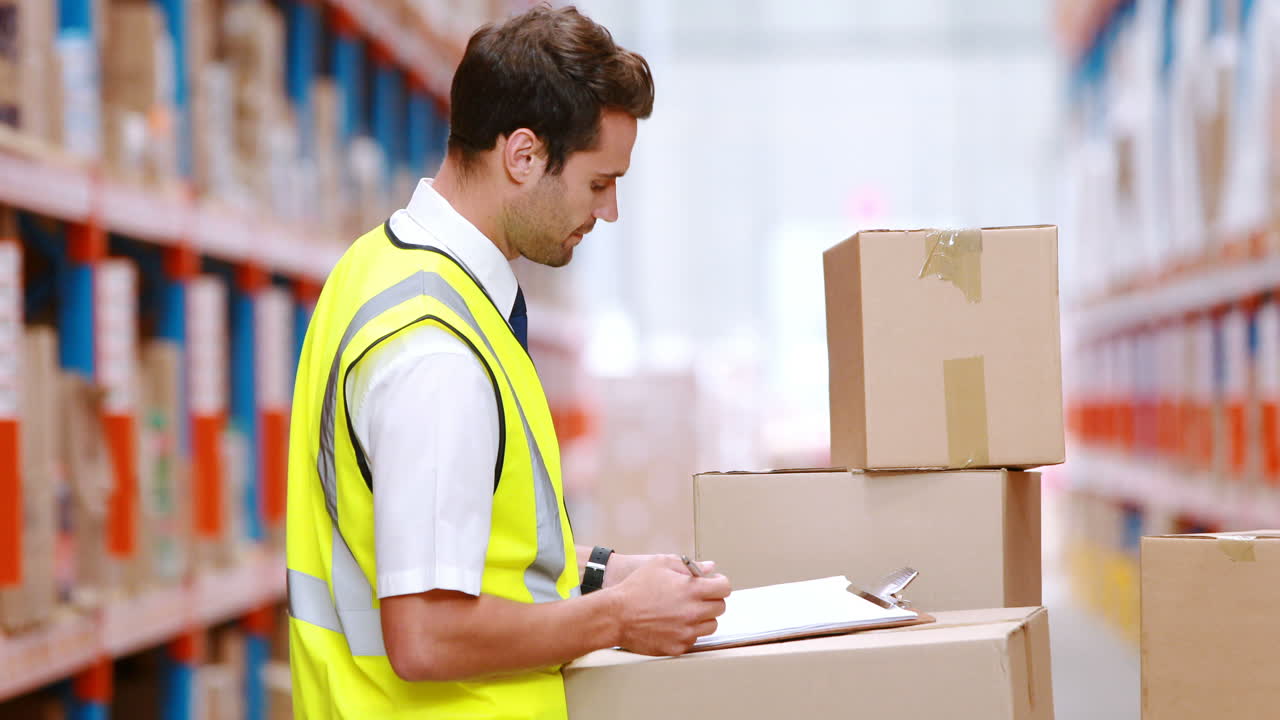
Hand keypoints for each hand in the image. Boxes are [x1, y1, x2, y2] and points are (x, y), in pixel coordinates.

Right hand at [609, 555, 731, 656]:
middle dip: (711, 600)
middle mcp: (693, 612)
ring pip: (710, 626)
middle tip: (697, 598)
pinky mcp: (678, 647)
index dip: (720, 584)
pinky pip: (693, 640)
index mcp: (692, 590)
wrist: (615, 615)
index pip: (724, 588)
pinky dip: (687, 632)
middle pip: (720, 608)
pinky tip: (673, 624)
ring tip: (684, 612)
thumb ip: (689, 565)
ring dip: (702, 618)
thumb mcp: (660, 565)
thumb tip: (709, 567)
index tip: (714, 585)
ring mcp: (686, 632)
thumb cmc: (635, 589)